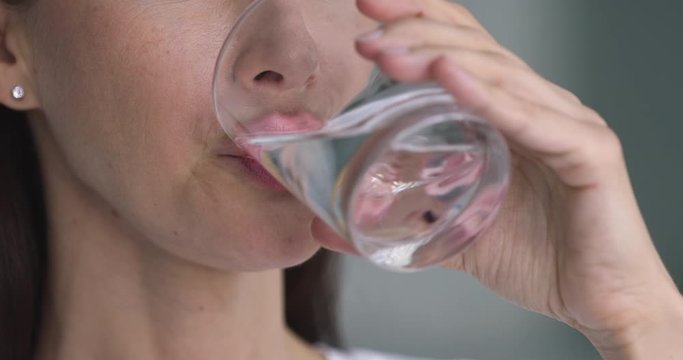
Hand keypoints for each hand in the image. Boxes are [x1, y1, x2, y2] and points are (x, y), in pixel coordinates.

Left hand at [353, 0, 682, 356]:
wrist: (600, 302)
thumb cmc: (536, 258)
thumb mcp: (451, 233)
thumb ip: (397, 224)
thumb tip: (327, 227)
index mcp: (509, 113)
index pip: (460, 48)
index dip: (415, 20)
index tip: (365, 11)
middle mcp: (539, 105)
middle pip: (475, 48)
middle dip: (415, 32)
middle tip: (366, 36)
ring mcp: (567, 123)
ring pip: (499, 74)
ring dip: (439, 58)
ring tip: (389, 54)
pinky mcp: (590, 152)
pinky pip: (534, 120)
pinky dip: (490, 98)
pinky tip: (450, 78)